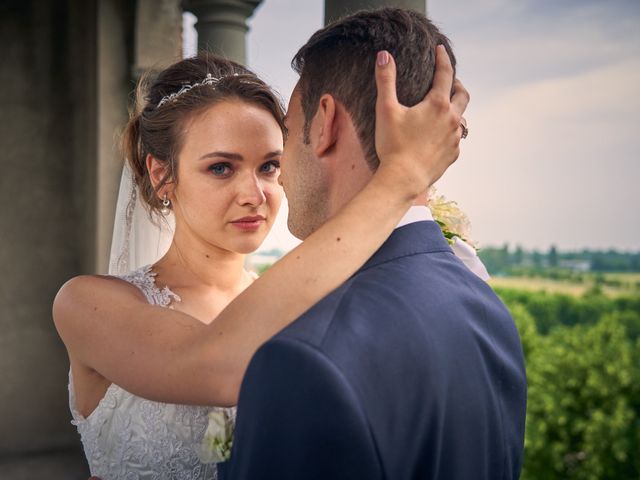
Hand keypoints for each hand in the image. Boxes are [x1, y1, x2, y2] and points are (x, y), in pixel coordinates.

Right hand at [374, 45, 469, 197]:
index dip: (442, 59)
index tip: (440, 50)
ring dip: (454, 110)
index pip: (445, 74)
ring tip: (443, 110)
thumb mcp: (386, 110)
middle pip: (462, 95)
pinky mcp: (453, 155)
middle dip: (457, 84)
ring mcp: (455, 139)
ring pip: (461, 118)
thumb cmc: (393, 145)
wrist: (403, 179)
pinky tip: (438, 135)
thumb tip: (383, 56)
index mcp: (438, 105)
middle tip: (450, 81)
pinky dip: (449, 132)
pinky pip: (455, 139)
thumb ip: (385, 80)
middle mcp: (452, 120)